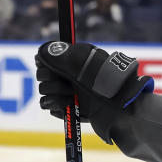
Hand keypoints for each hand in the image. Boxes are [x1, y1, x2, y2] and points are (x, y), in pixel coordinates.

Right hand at [35, 41, 152, 120]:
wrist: (120, 109)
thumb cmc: (107, 82)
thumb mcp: (86, 62)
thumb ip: (61, 55)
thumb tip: (40, 52)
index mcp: (73, 61)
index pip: (45, 58)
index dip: (45, 62)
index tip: (52, 67)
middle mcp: (69, 76)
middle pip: (42, 74)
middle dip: (51, 79)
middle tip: (69, 84)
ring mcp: (67, 93)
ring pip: (43, 90)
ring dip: (56, 93)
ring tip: (73, 96)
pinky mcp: (66, 109)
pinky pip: (47, 105)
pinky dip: (56, 104)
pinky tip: (70, 104)